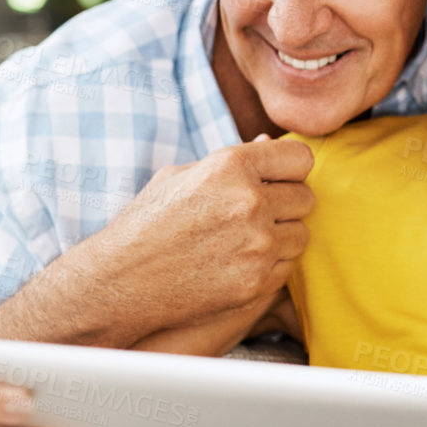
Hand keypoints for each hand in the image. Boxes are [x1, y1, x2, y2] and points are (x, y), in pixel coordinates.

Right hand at [0, 135, 313, 349]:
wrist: (120, 283)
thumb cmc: (146, 225)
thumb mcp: (180, 177)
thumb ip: (231, 161)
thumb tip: (269, 143)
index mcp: (231, 166)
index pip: (300, 158)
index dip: (290, 169)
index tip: (278, 179)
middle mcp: (249, 201)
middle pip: (305, 197)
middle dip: (286, 205)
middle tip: (259, 215)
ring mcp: (256, 244)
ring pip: (301, 234)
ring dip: (281, 237)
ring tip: (246, 241)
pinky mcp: (257, 280)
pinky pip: (287, 266)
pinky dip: (271, 265)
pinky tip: (239, 263)